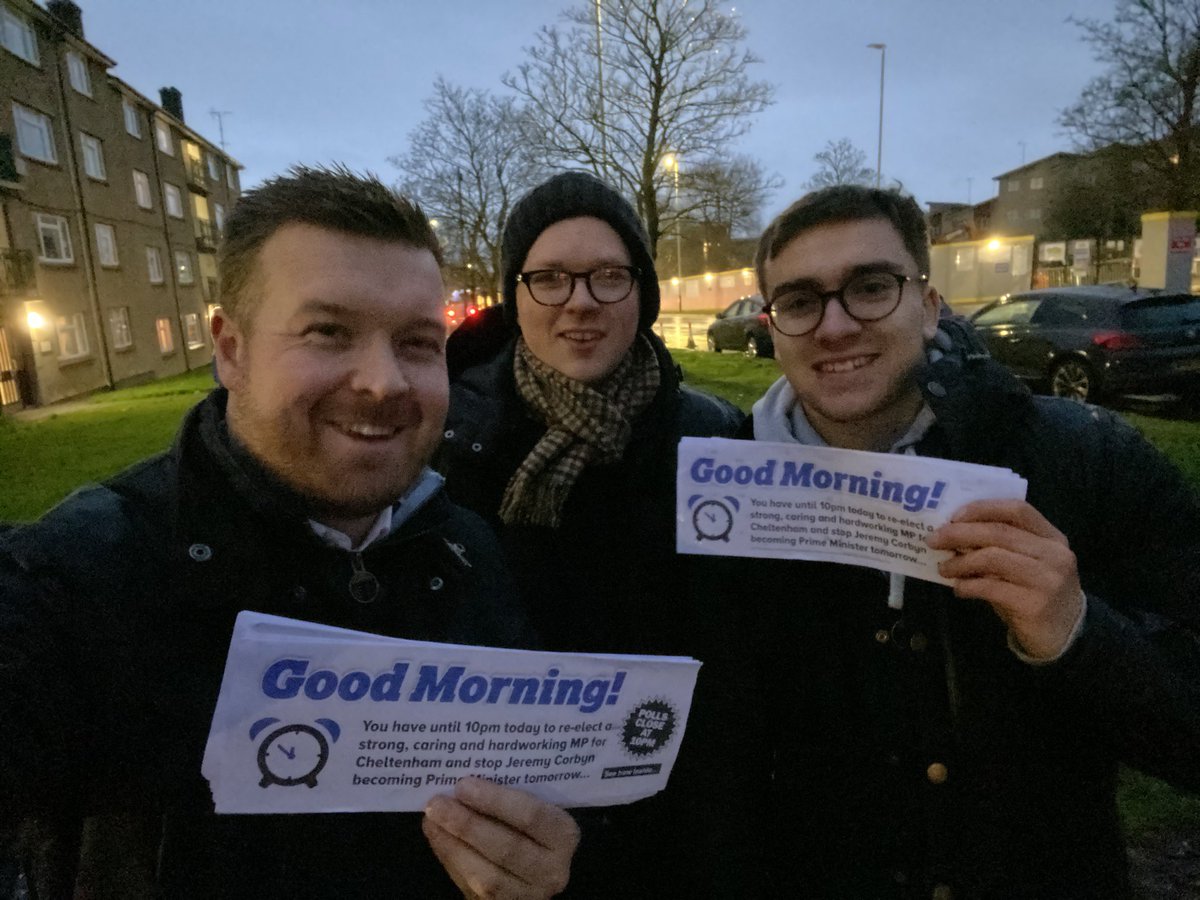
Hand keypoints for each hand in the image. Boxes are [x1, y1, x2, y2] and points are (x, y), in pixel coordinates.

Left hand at [422, 776, 578, 898]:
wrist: (531, 869)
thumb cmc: (530, 826)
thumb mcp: (534, 807)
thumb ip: (510, 797)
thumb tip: (465, 779)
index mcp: (564, 834)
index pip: (533, 817)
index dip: (496, 801)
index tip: (463, 785)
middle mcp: (552, 869)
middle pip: (508, 847)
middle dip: (468, 824)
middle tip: (438, 803)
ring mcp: (529, 894)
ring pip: (488, 876)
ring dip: (454, 845)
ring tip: (432, 819)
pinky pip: (473, 888)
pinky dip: (451, 860)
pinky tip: (437, 837)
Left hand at [927, 499, 1083, 659]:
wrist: (1065, 635)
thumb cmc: (1035, 593)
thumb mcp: (1025, 564)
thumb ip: (999, 546)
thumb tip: (953, 534)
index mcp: (1052, 537)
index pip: (1017, 509)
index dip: (982, 509)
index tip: (953, 517)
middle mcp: (1054, 554)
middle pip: (999, 532)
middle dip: (959, 533)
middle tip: (933, 540)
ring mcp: (1047, 579)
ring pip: (992, 558)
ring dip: (960, 562)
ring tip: (943, 569)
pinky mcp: (1034, 604)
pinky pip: (990, 588)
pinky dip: (968, 586)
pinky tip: (958, 589)